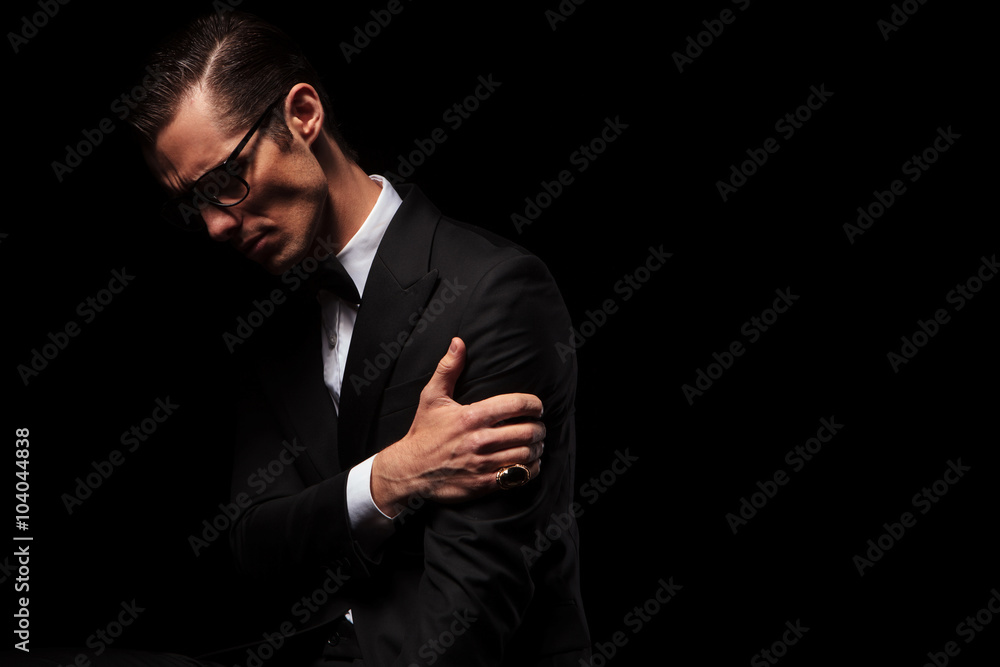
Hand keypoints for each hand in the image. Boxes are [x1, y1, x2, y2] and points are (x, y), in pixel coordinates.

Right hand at [371, 337, 543, 515]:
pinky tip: (528, 462)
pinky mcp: (484, 484)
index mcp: (471, 416)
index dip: (534, 404)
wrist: (410, 471)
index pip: (517, 405)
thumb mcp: (432, 397)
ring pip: (526, 454)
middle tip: (538, 426)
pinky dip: (531, 469)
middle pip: (528, 431)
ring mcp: (483, 464)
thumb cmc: (424, 432)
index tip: (537, 407)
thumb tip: (458, 342)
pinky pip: (519, 476)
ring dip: (537, 447)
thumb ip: (448, 369)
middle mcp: (479, 440)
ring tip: (536, 443)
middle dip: (539, 427)